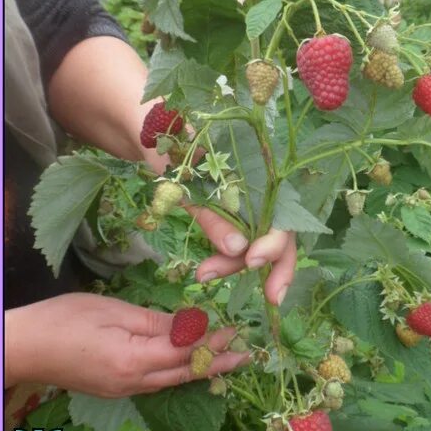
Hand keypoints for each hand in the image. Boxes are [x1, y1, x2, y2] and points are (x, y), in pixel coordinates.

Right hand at [5, 294, 248, 396]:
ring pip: (171, 382)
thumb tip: (192, 325)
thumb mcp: (113, 310)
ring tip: (227, 361)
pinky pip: (155, 383)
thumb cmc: (64, 319)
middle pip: (183, 374)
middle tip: (247, 355)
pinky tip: (188, 365)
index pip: (185, 353)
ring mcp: (122, 391)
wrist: (22, 348)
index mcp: (133, 361)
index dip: (213, 342)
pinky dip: (177, 373)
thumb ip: (156, 322)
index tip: (237, 330)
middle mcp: (132, 383)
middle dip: (217, 364)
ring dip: (200, 370)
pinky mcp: (113, 389)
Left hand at [142, 122, 297, 307]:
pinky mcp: (230, 212)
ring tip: (204, 275)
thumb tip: (238, 248)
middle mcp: (261, 184)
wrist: (148, 131)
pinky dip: (230, 260)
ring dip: (238, 265)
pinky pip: (240, 239)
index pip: (282, 209)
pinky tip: (209, 271)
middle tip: (269, 298)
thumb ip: (213, 212)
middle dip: (276, 265)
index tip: (251, 261)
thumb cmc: (168, 144)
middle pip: (280, 230)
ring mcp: (246, 199)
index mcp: (259, 166)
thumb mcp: (185, 178)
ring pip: (259, 239)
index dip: (274, 239)